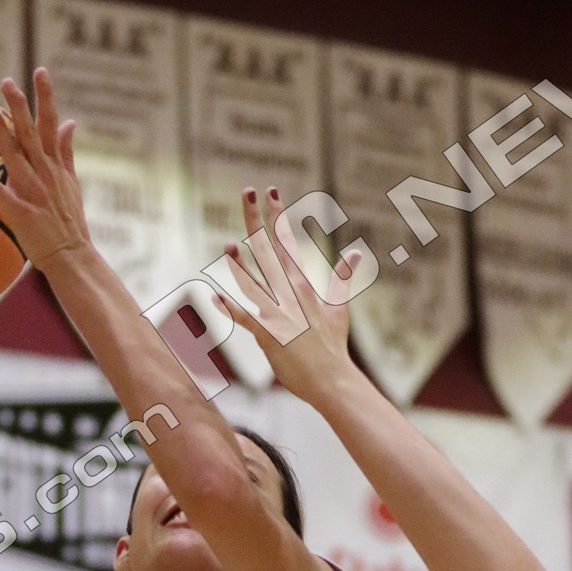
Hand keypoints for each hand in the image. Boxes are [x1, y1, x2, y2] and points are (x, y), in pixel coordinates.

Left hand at [0, 68, 90, 272]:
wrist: (72, 257)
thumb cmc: (69, 222)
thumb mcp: (72, 182)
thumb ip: (67, 151)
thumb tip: (70, 122)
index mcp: (56, 165)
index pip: (51, 123)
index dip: (46, 97)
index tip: (40, 71)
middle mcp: (45, 173)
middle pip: (31, 133)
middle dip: (19, 106)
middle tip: (6, 81)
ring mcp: (33, 192)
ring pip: (14, 154)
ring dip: (0, 130)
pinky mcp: (21, 212)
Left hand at [211, 187, 361, 408]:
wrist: (332, 380)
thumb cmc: (332, 346)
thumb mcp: (339, 308)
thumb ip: (343, 279)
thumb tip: (356, 253)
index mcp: (302, 284)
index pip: (287, 241)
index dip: (277, 215)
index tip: (269, 190)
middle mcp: (290, 293)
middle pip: (269, 251)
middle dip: (257, 221)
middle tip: (247, 193)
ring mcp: (279, 314)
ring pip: (255, 283)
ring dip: (240, 264)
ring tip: (226, 245)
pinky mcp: (269, 336)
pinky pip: (247, 321)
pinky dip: (231, 311)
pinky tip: (215, 299)